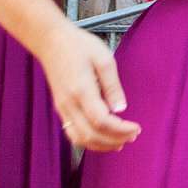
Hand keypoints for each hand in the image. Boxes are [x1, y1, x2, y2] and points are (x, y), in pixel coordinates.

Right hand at [34, 23, 140, 151]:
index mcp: (81, 90)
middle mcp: (69, 104)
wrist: (51, 42)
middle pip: (91, 135)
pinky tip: (103, 139)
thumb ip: (113, 86)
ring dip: (101, 145)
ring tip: (121, 142)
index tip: (136, 128)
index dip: (120, 130)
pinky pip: (72, 133)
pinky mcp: (60, 109)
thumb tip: (121, 109)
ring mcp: (62, 108)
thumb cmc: (80, 46)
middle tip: (134, 136)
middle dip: (114, 140)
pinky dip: (89, 141)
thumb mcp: (104, 58)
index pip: (101, 121)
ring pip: (80, 138)